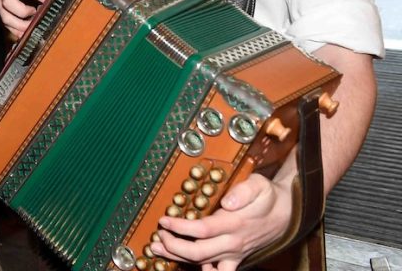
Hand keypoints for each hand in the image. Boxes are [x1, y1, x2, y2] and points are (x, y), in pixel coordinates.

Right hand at [0, 0, 65, 37]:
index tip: (50, 1)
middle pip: (9, 2)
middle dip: (23, 11)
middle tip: (37, 12)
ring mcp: (0, 2)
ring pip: (5, 16)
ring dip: (20, 25)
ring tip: (33, 26)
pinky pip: (5, 24)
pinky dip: (16, 31)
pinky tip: (27, 34)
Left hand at [150, 173, 293, 270]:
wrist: (287, 213)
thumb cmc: (269, 197)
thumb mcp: (259, 185)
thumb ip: (243, 191)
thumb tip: (227, 201)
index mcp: (234, 223)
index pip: (202, 230)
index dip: (180, 227)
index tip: (165, 221)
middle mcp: (233, 242)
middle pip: (198, 252)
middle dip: (174, 246)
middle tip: (159, 236)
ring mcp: (234, 252)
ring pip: (203, 263)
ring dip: (179, 257)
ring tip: (160, 249)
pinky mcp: (236, 257)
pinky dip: (204, 270)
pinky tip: (186, 263)